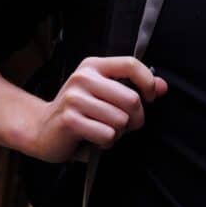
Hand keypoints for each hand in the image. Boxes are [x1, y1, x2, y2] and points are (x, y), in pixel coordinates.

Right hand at [31, 56, 167, 161]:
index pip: (131, 64)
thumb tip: (163, 87)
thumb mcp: (105, 93)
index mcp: (94, 66)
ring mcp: (74, 98)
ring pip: (121, 120)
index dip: (148, 82)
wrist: (42, 129)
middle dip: (136, 118)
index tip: (150, 97)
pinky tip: (94, 137)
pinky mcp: (69, 120)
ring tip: (104, 129)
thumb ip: (134, 87)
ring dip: (119, 132)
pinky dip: (106, 142)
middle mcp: (83, 78)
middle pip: (131, 99)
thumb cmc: (79, 111)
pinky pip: (107, 135)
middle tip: (125, 124)